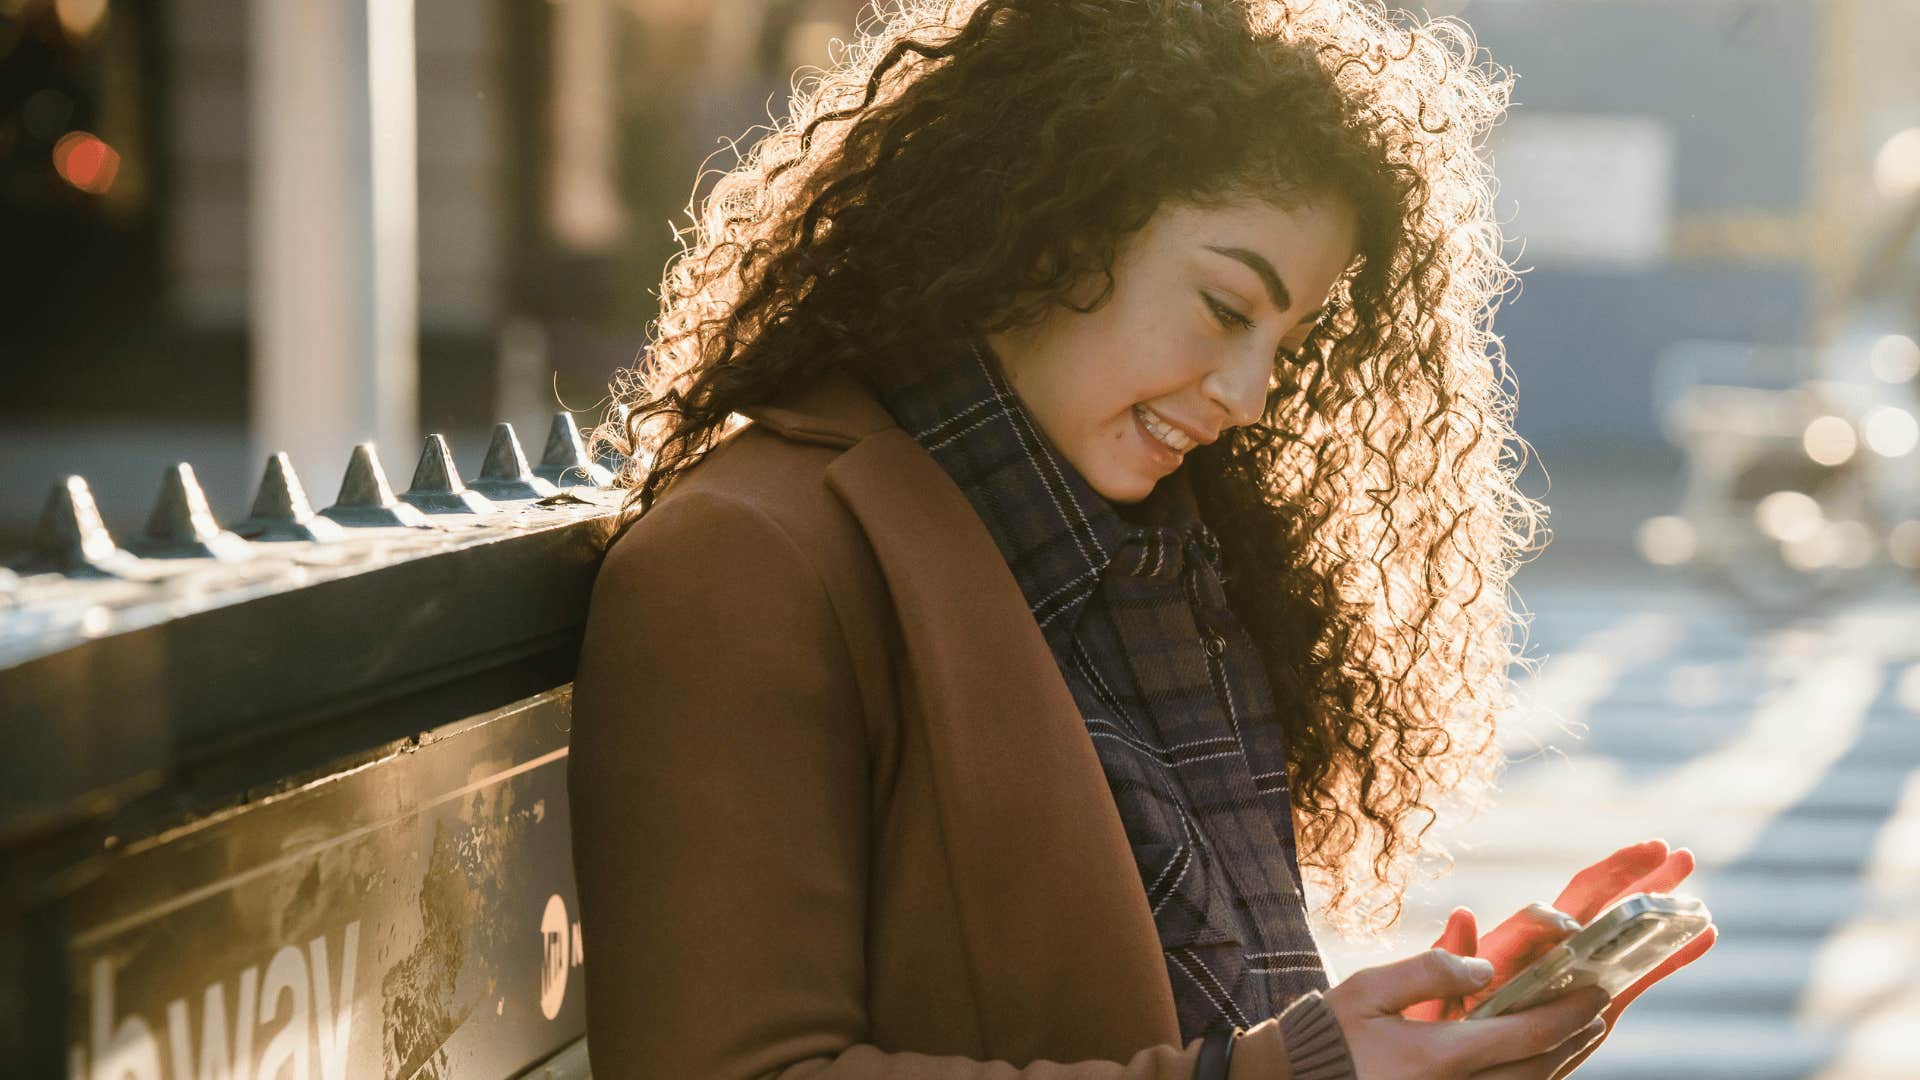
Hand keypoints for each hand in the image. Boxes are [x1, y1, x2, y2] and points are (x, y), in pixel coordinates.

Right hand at [1327, 948, 1608, 1077]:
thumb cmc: (1330, 1033)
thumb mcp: (1369, 989)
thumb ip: (1428, 972)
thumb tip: (1484, 967)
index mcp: (1440, 1056)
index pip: (1526, 1034)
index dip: (1568, 1013)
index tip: (1597, 990)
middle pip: (1539, 1069)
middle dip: (1575, 1039)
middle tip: (1599, 1011)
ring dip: (1560, 1061)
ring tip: (1579, 1034)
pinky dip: (1531, 1076)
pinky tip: (1536, 1060)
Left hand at [1405, 840, 1719, 1075]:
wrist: (1456, 1059)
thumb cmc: (1436, 1022)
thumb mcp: (1436, 993)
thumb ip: (1451, 959)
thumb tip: (1463, 915)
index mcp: (1510, 948)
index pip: (1543, 917)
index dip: (1559, 914)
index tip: (1572, 929)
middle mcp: (1548, 954)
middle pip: (1592, 903)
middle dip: (1628, 875)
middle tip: (1668, 849)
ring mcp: (1577, 976)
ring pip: (1624, 933)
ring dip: (1659, 906)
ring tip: (1693, 876)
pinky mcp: (1598, 1006)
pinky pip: (1639, 975)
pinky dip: (1671, 955)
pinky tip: (1706, 934)